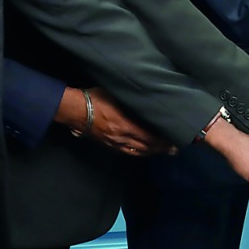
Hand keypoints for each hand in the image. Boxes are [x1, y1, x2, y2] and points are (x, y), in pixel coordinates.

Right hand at [57, 86, 175, 156]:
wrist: (75, 110)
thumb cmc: (96, 98)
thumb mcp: (116, 96)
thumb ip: (131, 102)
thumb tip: (146, 102)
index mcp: (124, 125)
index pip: (148, 137)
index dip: (161, 141)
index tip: (173, 141)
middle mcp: (120, 137)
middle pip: (145, 147)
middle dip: (160, 149)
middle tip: (174, 150)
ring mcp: (113, 142)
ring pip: (136, 152)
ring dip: (151, 152)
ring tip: (162, 152)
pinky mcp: (108, 144)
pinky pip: (126, 151)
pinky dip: (138, 152)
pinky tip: (144, 151)